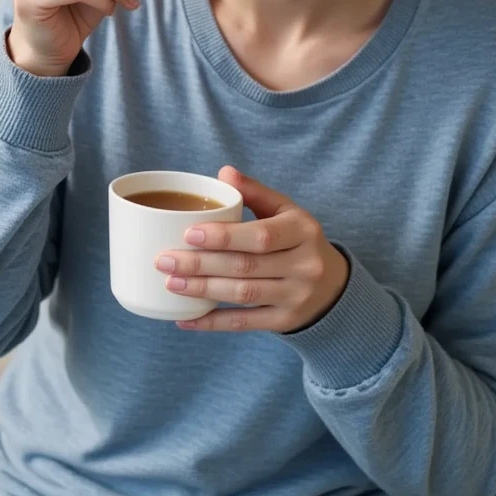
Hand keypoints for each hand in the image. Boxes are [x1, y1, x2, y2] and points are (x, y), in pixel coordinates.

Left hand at [155, 166, 349, 332]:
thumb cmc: (297, 240)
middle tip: (164, 260)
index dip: (224, 237)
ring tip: (171, 283)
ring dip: (203, 290)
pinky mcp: (286, 321)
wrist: (332, 286)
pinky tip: (186, 318)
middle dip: (201, 264)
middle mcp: (304, 265)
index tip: (188, 234)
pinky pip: (245, 323)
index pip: (261, 236)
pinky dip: (213, 322)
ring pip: (243, 294)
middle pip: (246, 266)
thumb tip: (224, 173)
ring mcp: (296, 296)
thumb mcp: (285, 211)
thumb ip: (255, 192)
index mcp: (302, 230)